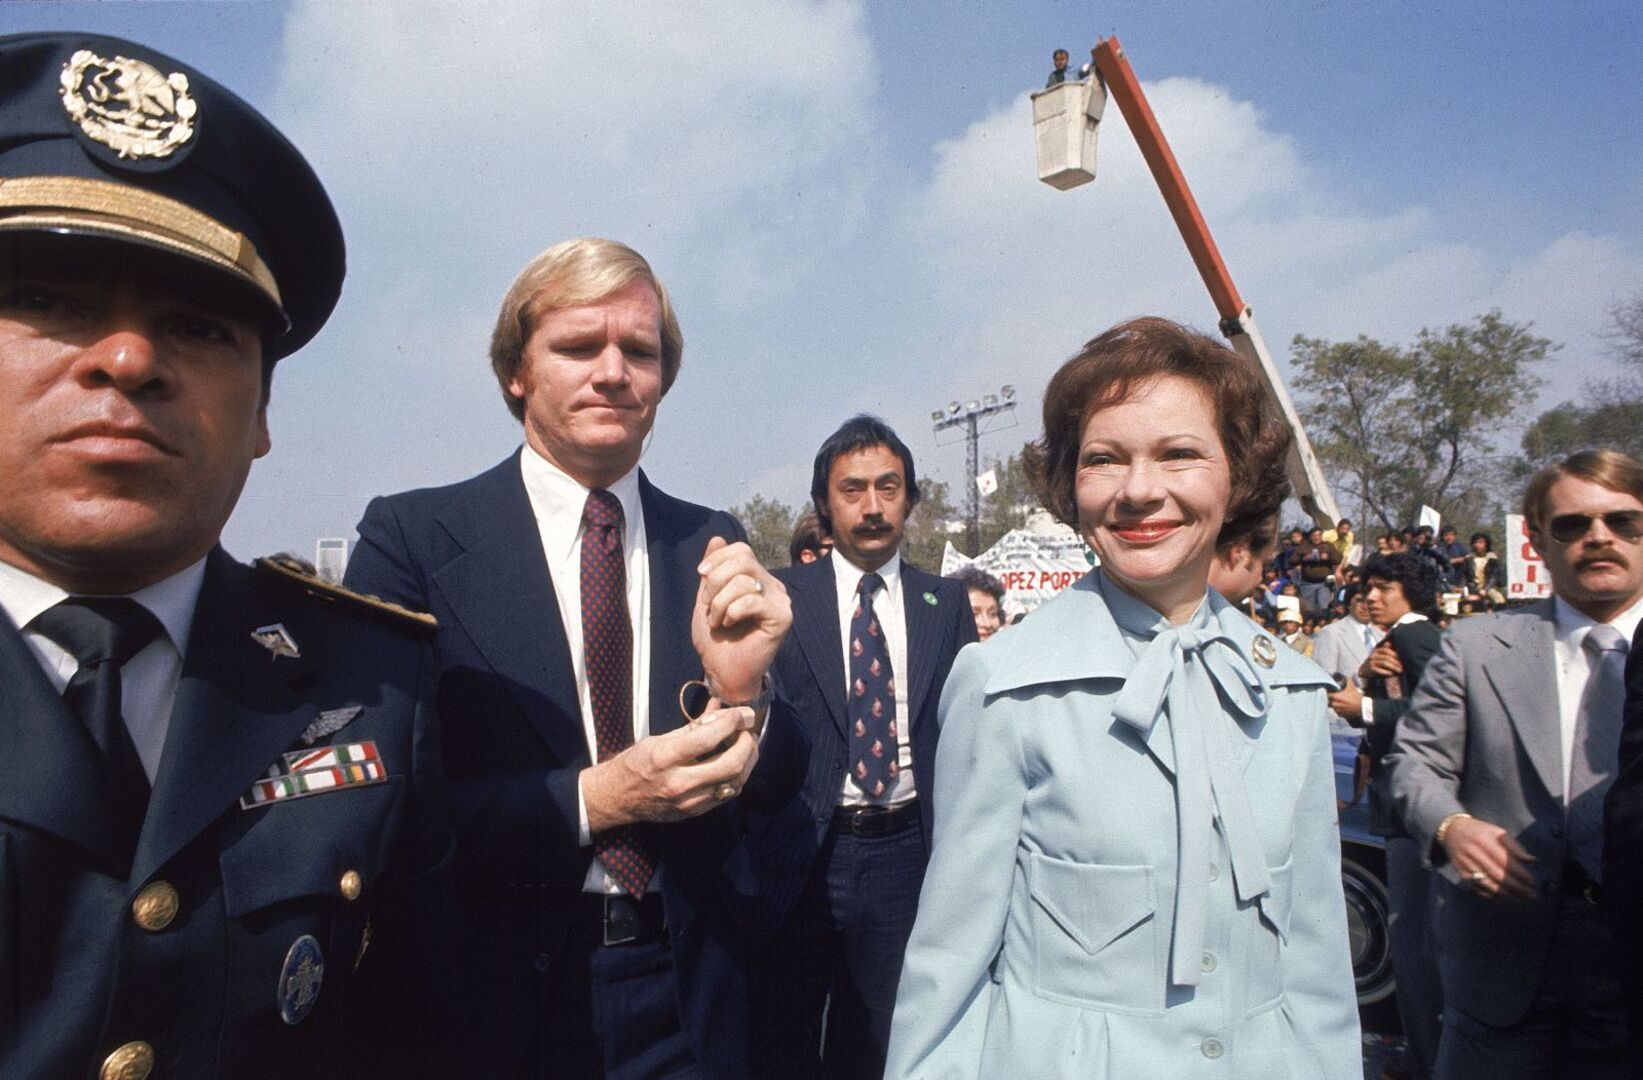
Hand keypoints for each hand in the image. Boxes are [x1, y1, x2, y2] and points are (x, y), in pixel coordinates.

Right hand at [583, 707, 759, 831]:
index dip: (731, 722)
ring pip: (734, 783)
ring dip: (747, 762)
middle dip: (747, 744)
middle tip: (748, 731)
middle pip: (730, 765)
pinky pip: (726, 795)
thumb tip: (718, 707)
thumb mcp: (657, 739)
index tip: (743, 713)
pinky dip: (737, 777)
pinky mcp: (694, 813)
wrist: (616, 798)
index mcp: (664, 758)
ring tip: (746, 745)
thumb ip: (691, 726)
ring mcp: (688, 801)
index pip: (707, 738)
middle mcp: (678, 782)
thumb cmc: (634, 763)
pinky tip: (735, 764)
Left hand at [692, 537, 790, 703]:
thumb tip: (718, 537)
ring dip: (720, 603)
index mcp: (757, 577)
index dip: (718, 558)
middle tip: (708, 605)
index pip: (741, 549)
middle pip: (743, 560)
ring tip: (717, 620)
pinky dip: (732, 612)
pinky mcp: (782, 617)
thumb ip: (713, 569)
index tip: (700, 575)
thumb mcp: (707, 597)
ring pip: (744, 581)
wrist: (722, 671)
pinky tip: (729, 625)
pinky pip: (752, 601)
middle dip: (715, 581)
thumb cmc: (716, 639)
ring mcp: (780, 600)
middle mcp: (772, 585)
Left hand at [1327, 681, 1364, 723]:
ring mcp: (1337, 710)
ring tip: (1340, 702)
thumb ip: (1346, 679)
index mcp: (1335, 697)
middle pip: (1328, 701)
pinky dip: (1339, 709)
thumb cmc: (1356, 697)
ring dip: (1335, 704)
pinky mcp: (1341, 715)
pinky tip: (1343, 707)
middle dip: (1331, 699)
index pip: (1326, 694)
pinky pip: (1337, 712)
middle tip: (1335, 697)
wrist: (1362, 707)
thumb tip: (1343, 676)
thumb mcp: (1351, 686)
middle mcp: (1334, 704)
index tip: (1331, 692)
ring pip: (1332, 707)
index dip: (1328, 693)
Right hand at [1361, 642, 1402, 679]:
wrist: (1364, 670)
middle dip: (1396, 662)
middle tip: (1402, 667)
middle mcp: (1373, 655)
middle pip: (1386, 657)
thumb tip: (1389, 642)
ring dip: (1393, 667)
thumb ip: (1384, 649)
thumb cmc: (1374, 662)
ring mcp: (1371, 662)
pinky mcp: (1370, 669)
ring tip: (1399, 670)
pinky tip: (1391, 673)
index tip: (1402, 659)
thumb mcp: (1378, 654)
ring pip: (1384, 663)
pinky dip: (1386, 672)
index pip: (1386, 650)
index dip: (1394, 654)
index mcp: (1376, 651)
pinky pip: (1379, 669)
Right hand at [1442, 815, 1537, 899]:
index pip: (1506, 862)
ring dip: (1507, 894)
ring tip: (1522, 899)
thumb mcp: (1497, 832)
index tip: (1534, 883)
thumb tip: (1533, 861)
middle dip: (1517, 888)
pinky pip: (1479, 888)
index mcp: (1485, 841)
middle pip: (1499, 876)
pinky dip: (1493, 895)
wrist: (1451, 831)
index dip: (1521, 874)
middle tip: (1532, 896)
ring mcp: (1466, 865)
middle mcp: (1474, 854)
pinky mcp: (1462, 874)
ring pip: (1489, 885)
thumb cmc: (1480, 831)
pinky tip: (1505, 897)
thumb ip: (1515, 846)